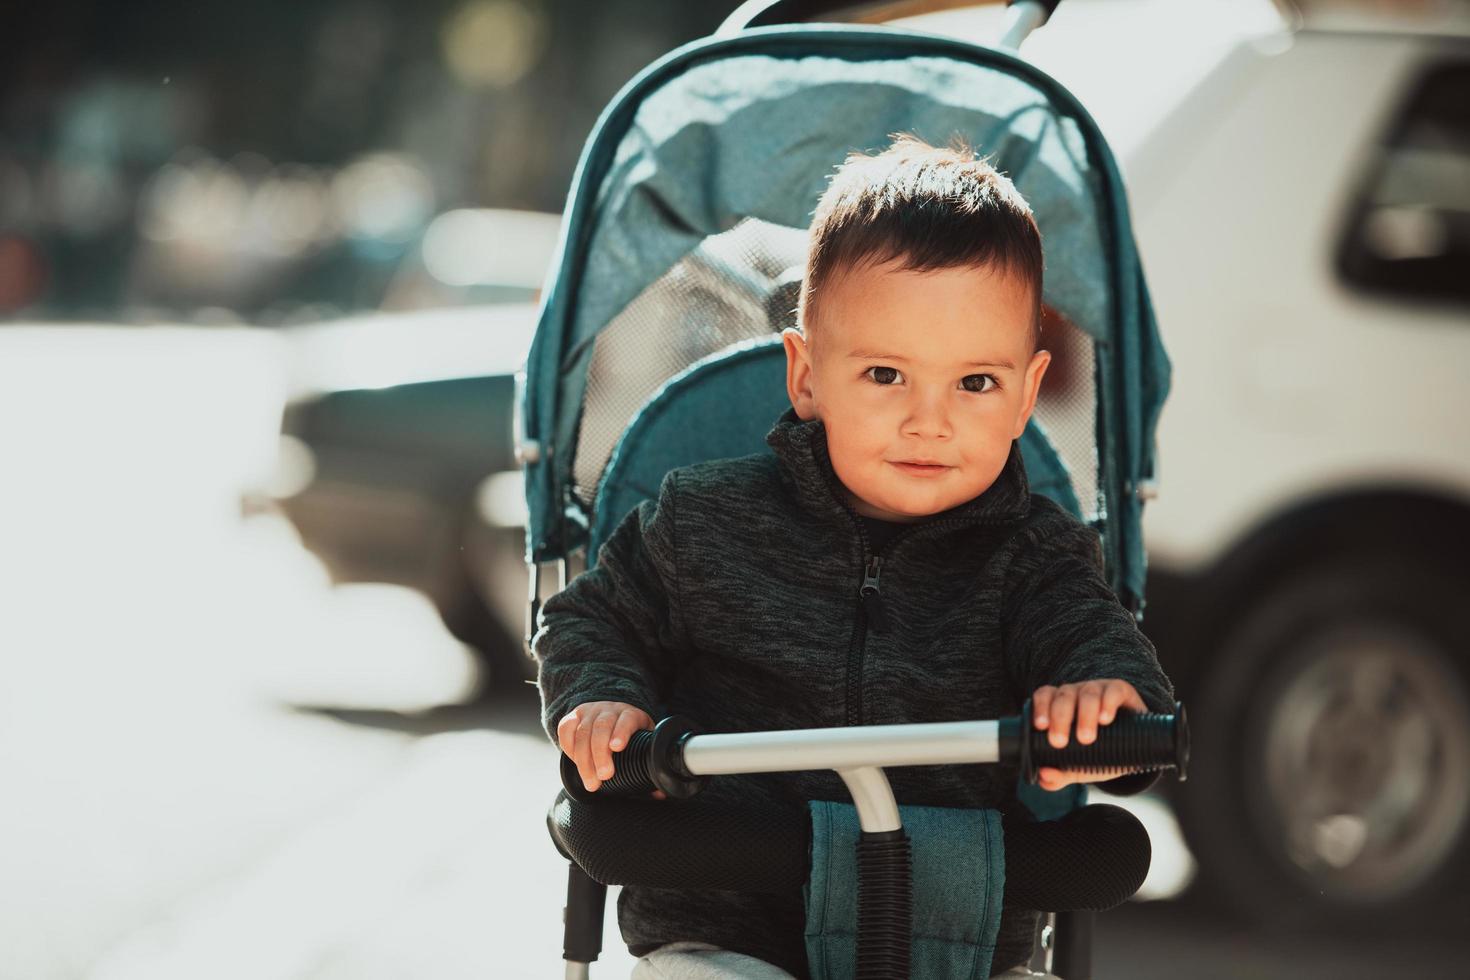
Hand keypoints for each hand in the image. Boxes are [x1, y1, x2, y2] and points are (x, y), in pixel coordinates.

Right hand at [556, 701, 659, 795]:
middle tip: (603, 777)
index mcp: (631, 715)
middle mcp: (610, 710)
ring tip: (590, 782)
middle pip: (602, 727)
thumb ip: (647, 767)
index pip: (627, 719)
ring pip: (583, 732)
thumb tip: (660, 794)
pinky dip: (568, 747)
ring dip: (584, 759)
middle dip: (600, 754)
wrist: (611, 714)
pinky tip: (575, 762)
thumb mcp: (642, 744)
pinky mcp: (574, 716)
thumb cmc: (629, 737)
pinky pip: (566, 728)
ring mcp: (590, 711)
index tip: (617, 747)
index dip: (621, 732)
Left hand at [1030, 680, 1146, 789]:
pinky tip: (1105, 719)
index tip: (1040, 727)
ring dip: (1084, 715)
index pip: (1044, 696)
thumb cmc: (1099, 751)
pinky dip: (1107, 703)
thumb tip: (1044, 777)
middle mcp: (1076, 694)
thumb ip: (1060, 774)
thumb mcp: (1079, 766)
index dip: (1040, 708)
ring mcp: (1098, 690)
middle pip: (1063, 697)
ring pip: (1087, 694)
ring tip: (1085, 738)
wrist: (1135, 746)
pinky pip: (1113, 691)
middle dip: (1059, 719)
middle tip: (1059, 742)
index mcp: (1059, 705)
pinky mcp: (1121, 691)